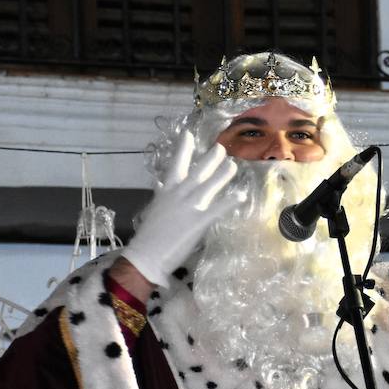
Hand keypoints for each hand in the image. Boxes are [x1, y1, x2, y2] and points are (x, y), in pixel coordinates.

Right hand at [125, 131, 239, 288]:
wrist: (146, 254)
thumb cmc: (150, 235)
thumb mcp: (155, 208)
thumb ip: (161, 194)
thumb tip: (159, 183)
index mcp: (166, 191)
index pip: (175, 165)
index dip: (183, 149)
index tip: (189, 135)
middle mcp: (178, 194)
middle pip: (196, 171)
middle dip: (210, 159)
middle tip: (221, 148)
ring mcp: (189, 206)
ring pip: (208, 185)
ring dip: (222, 174)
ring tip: (233, 165)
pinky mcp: (198, 221)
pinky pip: (218, 208)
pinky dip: (230, 201)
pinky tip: (242, 195)